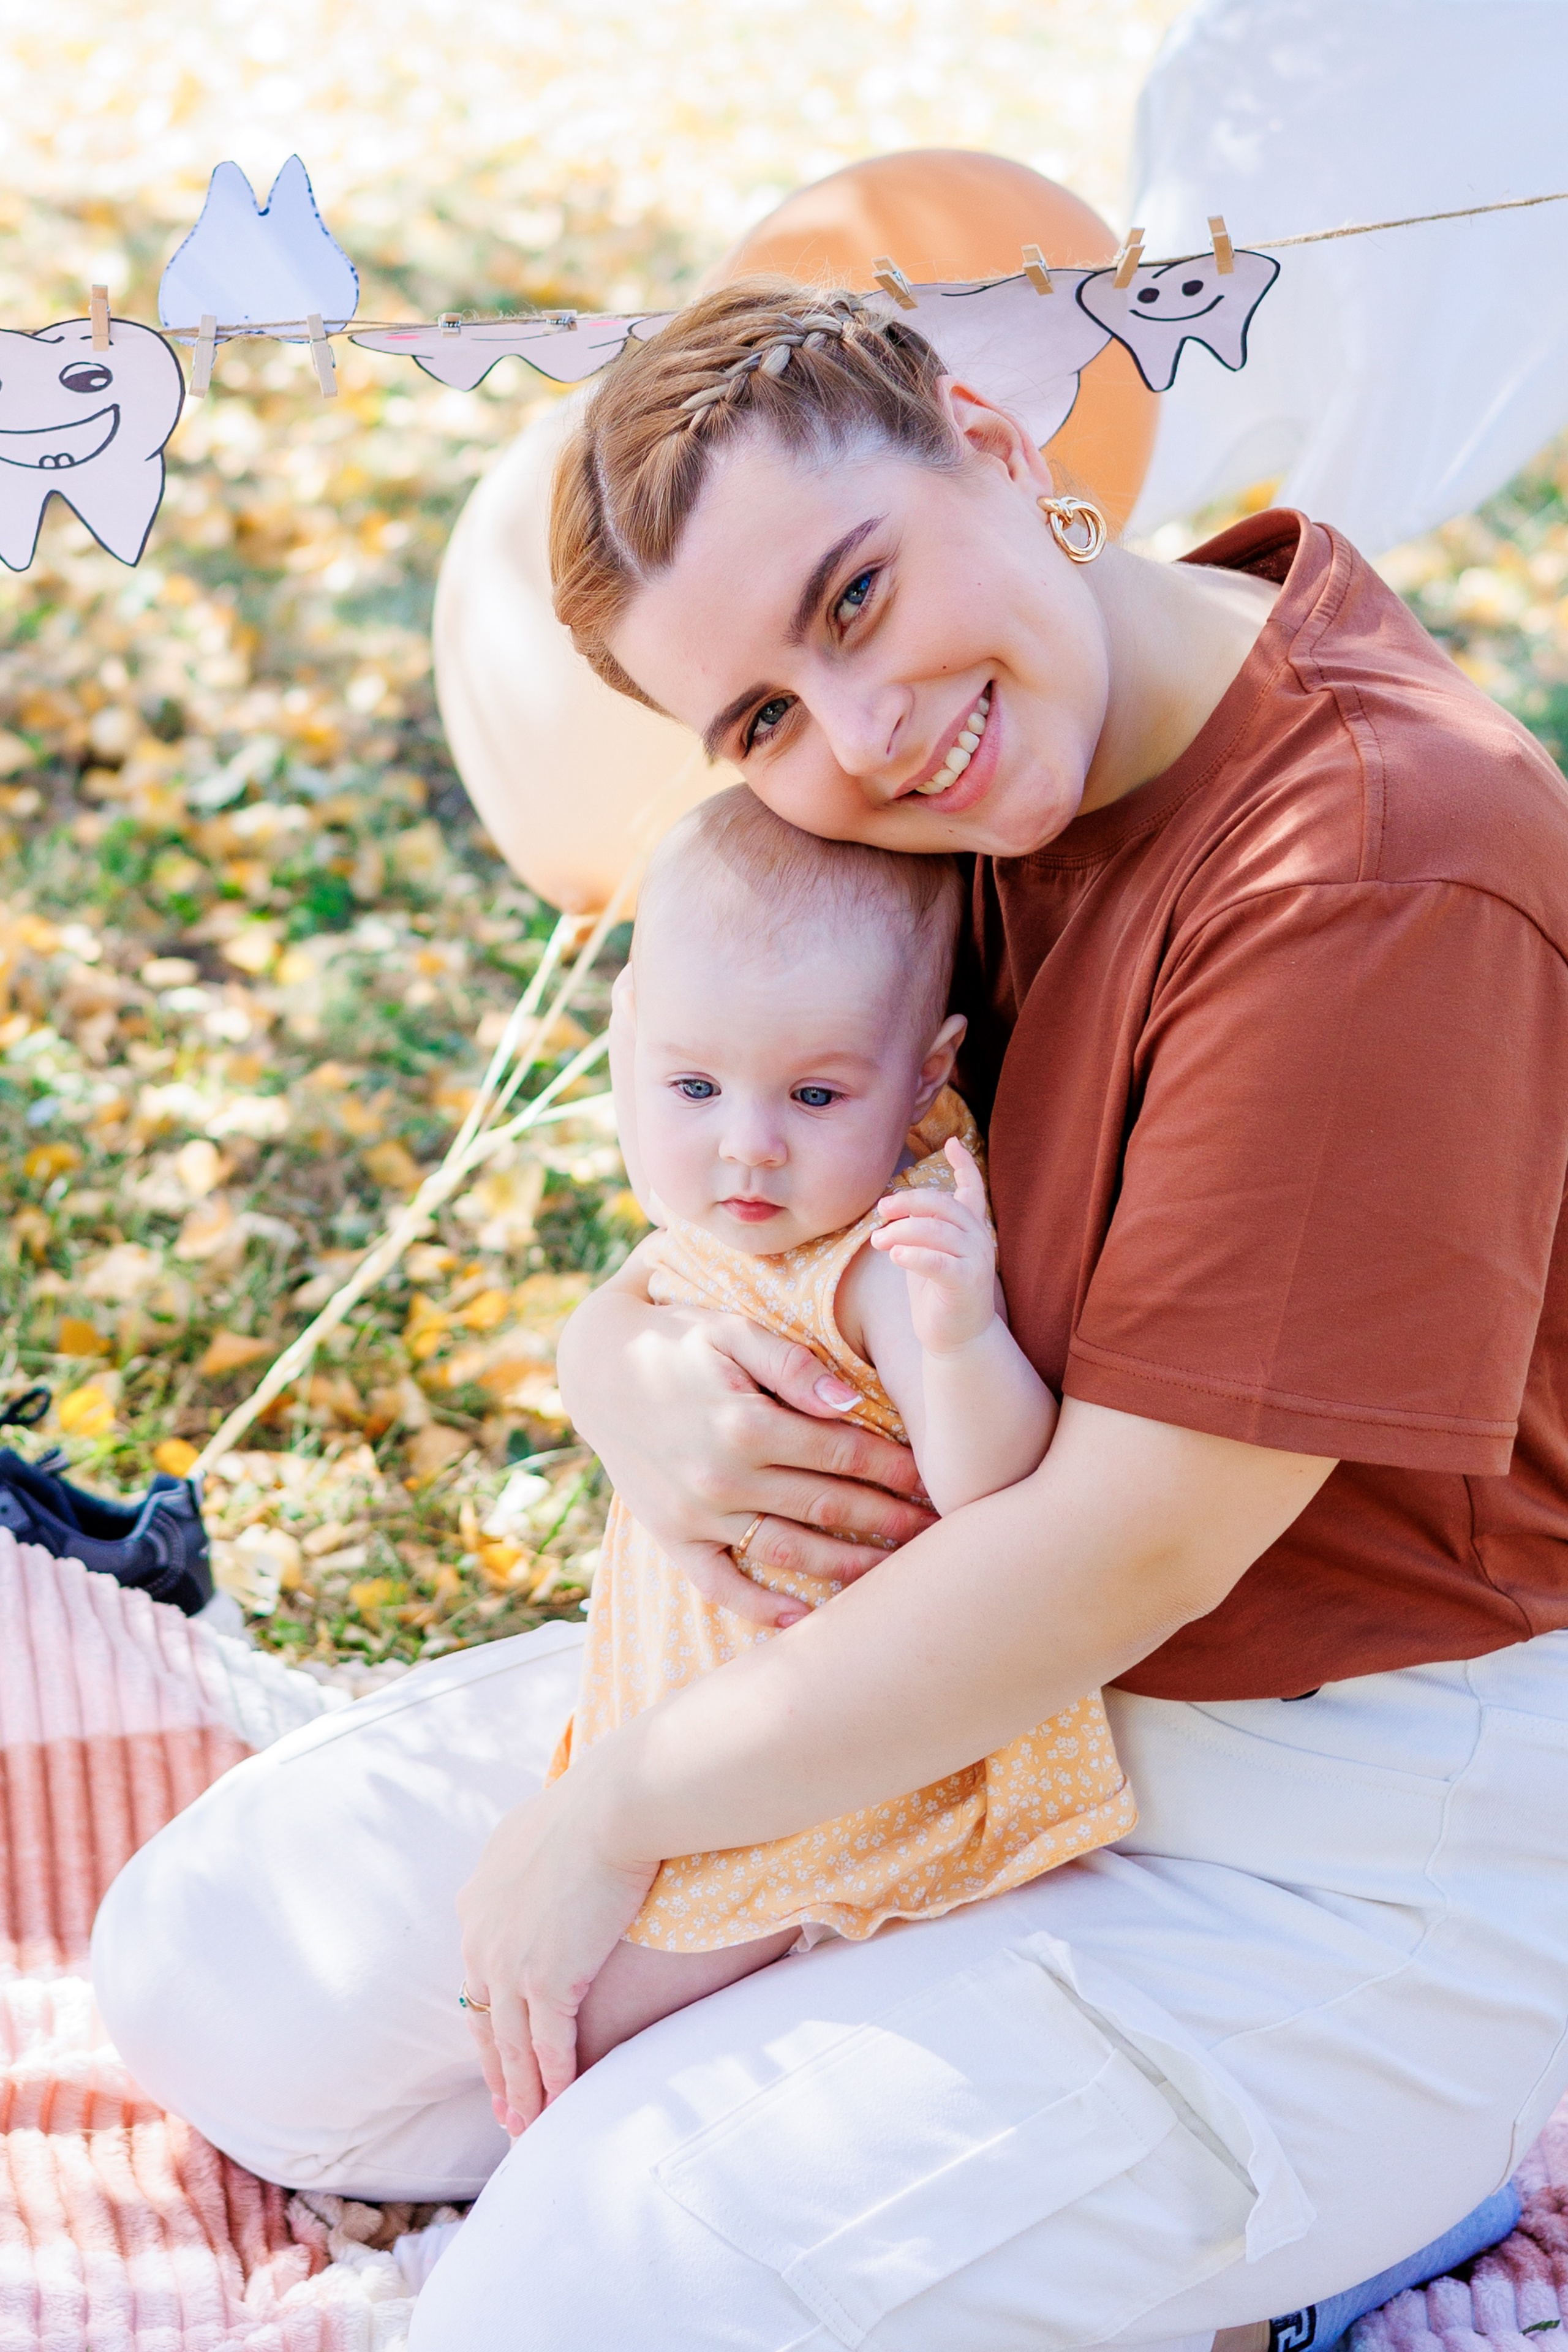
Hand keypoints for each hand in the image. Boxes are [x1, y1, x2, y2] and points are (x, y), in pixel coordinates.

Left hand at [456, 1750, 655, 2135]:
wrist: (616, 1804)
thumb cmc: (595, 1802)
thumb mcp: (539, 1827)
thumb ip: (529, 1858)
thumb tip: (540, 1859)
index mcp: (478, 1901)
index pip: (476, 1976)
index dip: (487, 2017)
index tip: (496, 2047)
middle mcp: (482, 1937)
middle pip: (483, 2020)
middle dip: (496, 2069)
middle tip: (505, 2110)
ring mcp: (510, 1964)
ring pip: (511, 2045)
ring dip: (522, 2091)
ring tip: (529, 2128)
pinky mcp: (548, 1981)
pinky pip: (550, 2048)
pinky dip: (556, 2082)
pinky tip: (563, 2107)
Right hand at [556, 1284, 935, 1628]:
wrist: (596, 1368)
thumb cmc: (679, 1341)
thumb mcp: (732, 1331)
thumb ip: (794, 1364)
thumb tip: (850, 1402)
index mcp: (746, 1423)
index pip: (844, 1453)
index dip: (896, 1467)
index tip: (935, 1478)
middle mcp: (722, 1477)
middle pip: (829, 1506)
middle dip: (890, 1519)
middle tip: (939, 1531)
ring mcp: (696, 1514)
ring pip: (790, 1552)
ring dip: (849, 1567)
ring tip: (898, 1576)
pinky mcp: (672, 1537)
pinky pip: (722, 1585)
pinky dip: (762, 1609)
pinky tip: (804, 1622)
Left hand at [868, 1139, 996, 1354]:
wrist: (957, 1339)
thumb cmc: (937, 1294)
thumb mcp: (928, 1253)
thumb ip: (921, 1228)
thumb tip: (892, 1204)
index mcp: (970, 1229)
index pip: (972, 1190)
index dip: (964, 1165)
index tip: (953, 1142)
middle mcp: (978, 1239)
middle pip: (943, 1204)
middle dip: (908, 1202)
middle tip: (881, 1211)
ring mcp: (975, 1260)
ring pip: (936, 1231)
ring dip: (901, 1231)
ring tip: (878, 1241)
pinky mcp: (966, 1283)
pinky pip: (938, 1262)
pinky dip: (915, 1255)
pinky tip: (896, 1255)